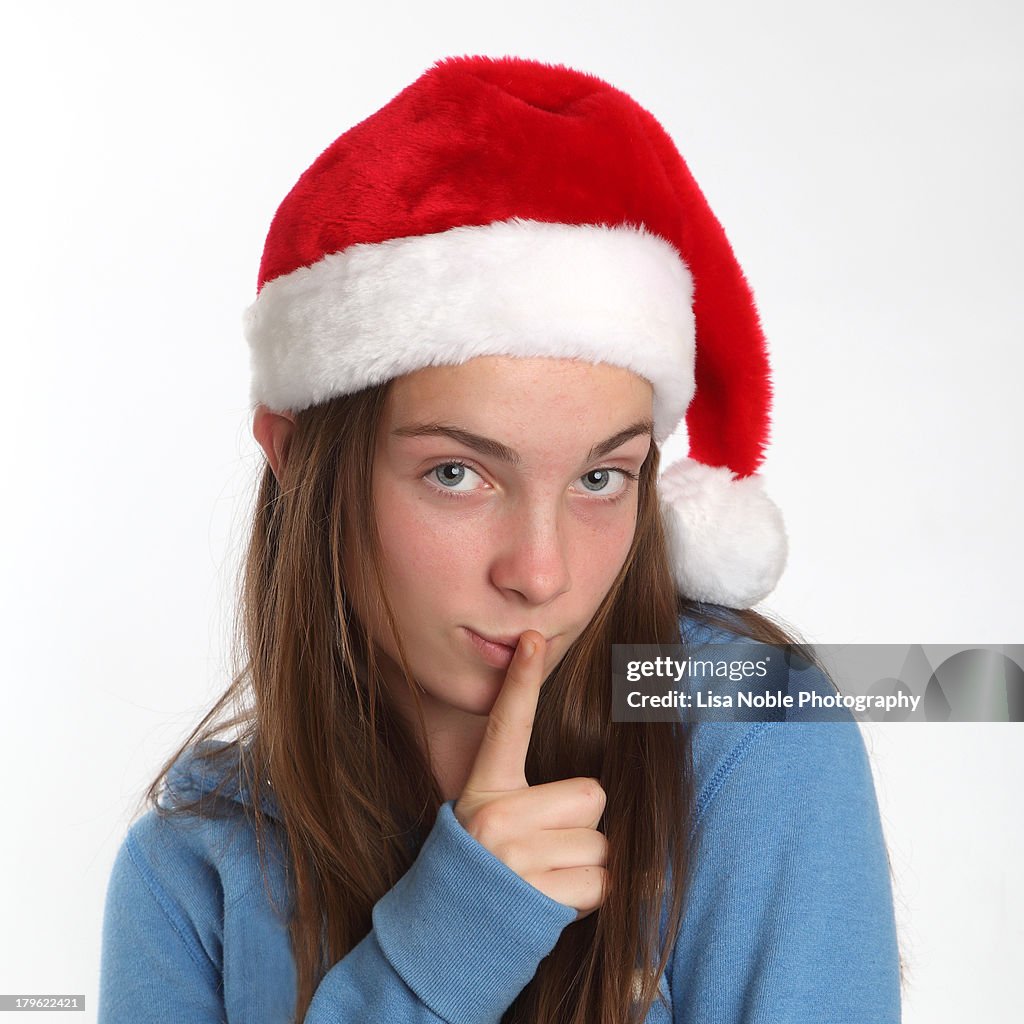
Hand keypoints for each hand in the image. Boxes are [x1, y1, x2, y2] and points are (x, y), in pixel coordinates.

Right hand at [453, 631, 607, 920]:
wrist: (444, 943)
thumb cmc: (481, 875)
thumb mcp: (487, 823)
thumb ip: (530, 800)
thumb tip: (595, 793)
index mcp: (484, 789)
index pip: (508, 726)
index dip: (522, 681)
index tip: (534, 639)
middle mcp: (495, 815)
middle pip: (592, 796)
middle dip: (584, 826)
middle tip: (547, 849)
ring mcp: (514, 856)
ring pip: (601, 843)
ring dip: (587, 867)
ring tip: (543, 880)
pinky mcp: (535, 895)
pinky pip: (601, 883)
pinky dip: (587, 897)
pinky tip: (550, 903)